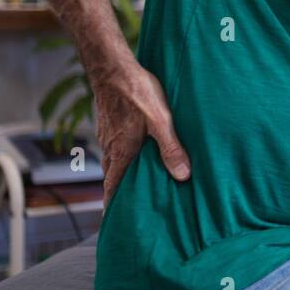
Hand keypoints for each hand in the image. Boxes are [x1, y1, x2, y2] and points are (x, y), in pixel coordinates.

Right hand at [91, 60, 190, 206]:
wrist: (112, 67)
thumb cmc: (137, 92)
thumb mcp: (160, 121)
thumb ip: (171, 148)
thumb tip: (182, 175)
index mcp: (122, 152)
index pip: (113, 187)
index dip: (114, 205)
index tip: (115, 222)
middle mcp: (111, 148)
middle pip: (113, 178)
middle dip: (119, 194)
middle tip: (130, 208)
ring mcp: (108, 135)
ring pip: (113, 163)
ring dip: (121, 175)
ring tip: (135, 185)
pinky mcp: (109, 124)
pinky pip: (114, 148)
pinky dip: (121, 158)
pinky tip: (134, 154)